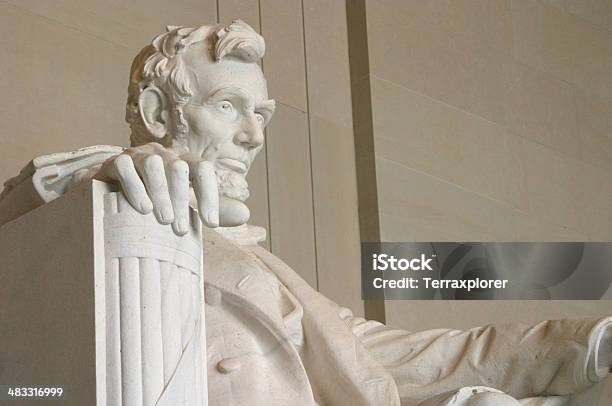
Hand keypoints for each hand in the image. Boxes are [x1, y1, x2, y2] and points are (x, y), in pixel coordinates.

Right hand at [95, 142, 218, 233]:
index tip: (211, 224)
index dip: (210, 195)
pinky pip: (126, 167)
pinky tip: (142, 208)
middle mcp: (163, 154)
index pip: (203, 170)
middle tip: (178, 229)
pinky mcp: (116, 161)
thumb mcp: (185, 205)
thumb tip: (246, 215)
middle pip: (178, 168)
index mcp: (183, 163)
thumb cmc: (156, 200)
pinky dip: (135, 187)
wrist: (110, 193)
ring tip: (162, 219)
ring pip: (153, 165)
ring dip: (160, 192)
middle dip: (181, 198)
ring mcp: (139, 155)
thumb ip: (213, 209)